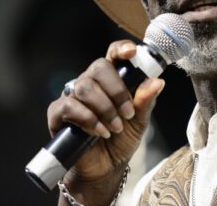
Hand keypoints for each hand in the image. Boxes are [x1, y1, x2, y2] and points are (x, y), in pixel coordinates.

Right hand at [47, 40, 164, 203]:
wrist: (105, 168)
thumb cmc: (121, 139)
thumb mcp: (140, 121)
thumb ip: (146, 101)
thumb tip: (157, 82)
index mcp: (111, 79)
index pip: (113, 55)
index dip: (121, 48)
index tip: (132, 52)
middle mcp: (90, 82)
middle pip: (98, 67)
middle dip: (116, 90)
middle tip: (128, 112)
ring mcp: (72, 96)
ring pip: (85, 87)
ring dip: (105, 108)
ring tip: (115, 127)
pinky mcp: (58, 113)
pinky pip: (69, 106)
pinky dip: (88, 119)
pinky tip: (100, 132)